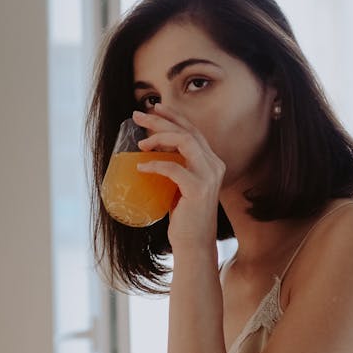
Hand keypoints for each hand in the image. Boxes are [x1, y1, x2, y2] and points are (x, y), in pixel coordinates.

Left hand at [132, 107, 224, 250]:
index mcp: (211, 161)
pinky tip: (140, 167)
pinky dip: (155, 164)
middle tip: (138, 115)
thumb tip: (147, 154)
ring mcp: (209, 176)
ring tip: (140, 143)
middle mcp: (214, 164)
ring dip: (159, 137)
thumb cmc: (184, 217)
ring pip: (185, 142)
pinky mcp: (199, 189)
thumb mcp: (178, 186)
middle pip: (187, 131)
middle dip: (161, 119)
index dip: (174, 116)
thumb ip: (174, 168)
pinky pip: (173, 168)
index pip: (193, 130)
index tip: (154, 107)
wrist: (194, 244)